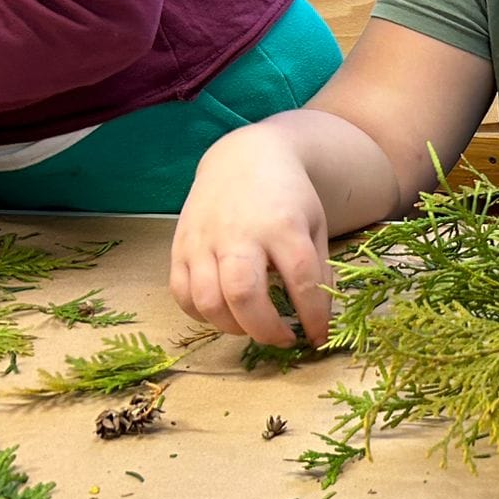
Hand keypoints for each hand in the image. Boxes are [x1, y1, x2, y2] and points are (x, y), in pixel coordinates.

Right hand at [170, 124, 333, 346]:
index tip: (318, 337)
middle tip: (283, 339)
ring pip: (207, 300)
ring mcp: (204, 240)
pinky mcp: (180, 246)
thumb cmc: (286, 199)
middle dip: (265, 329)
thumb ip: (317, 269)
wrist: (244, 159)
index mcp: (282, 225)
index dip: (313, 316)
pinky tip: (224, 313)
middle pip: (244, 293)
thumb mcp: (314, 225)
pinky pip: (182, 293)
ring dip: (232, 327)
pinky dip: (201, 315)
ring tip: (253, 327)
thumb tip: (317, 316)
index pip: (301, 279)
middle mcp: (239, 233)